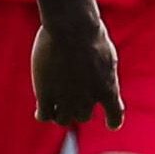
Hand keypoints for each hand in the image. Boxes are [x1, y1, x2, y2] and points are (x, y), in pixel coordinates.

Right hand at [30, 11, 123, 127]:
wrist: (72, 28)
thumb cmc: (90, 35)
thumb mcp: (105, 55)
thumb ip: (103, 73)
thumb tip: (99, 83)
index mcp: (108, 89)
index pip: (115, 115)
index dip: (113, 121)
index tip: (111, 124)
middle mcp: (88, 100)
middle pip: (83, 116)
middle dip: (77, 109)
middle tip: (69, 98)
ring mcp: (67, 100)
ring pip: (62, 119)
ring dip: (59, 114)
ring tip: (53, 108)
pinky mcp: (46, 95)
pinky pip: (44, 115)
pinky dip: (42, 116)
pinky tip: (39, 112)